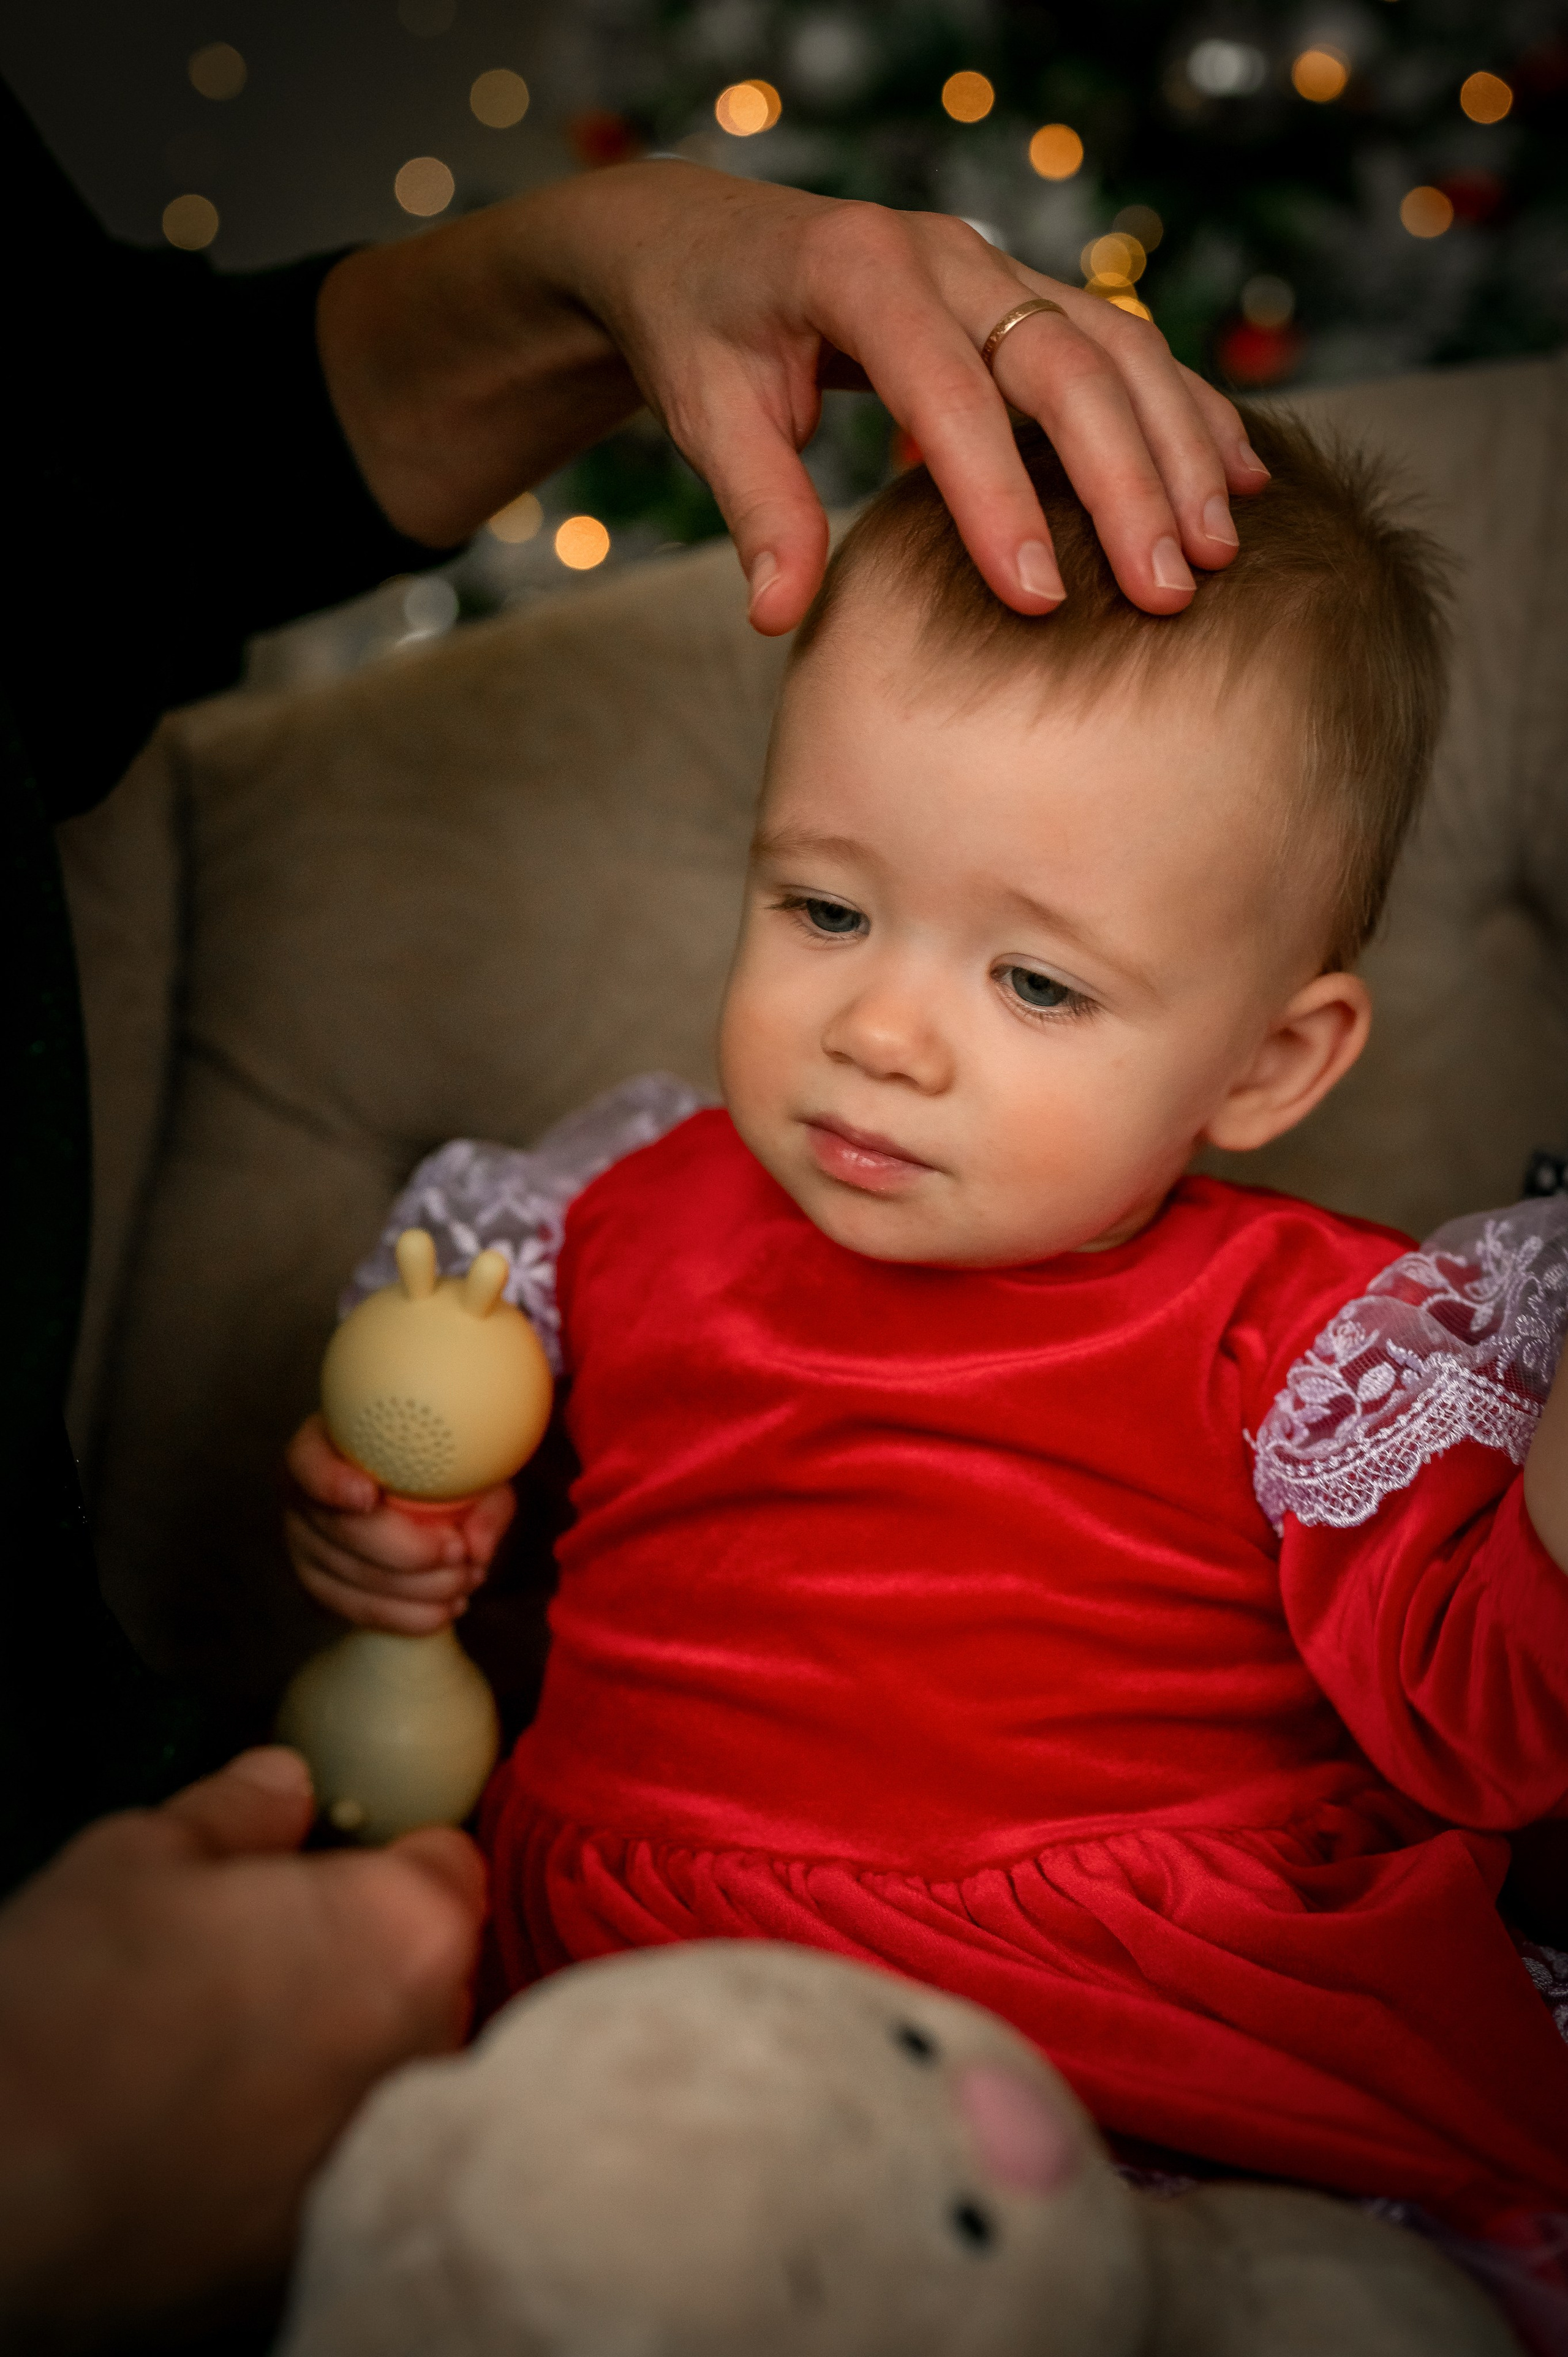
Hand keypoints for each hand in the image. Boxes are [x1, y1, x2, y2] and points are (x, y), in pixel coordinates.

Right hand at [0, 1748, 483, 2348]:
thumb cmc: (63, 2018)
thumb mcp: (135, 1862)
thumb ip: (236, 1816)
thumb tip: (278, 1788)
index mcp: (401, 1935)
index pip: (447, 1872)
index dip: (388, 1862)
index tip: (340, 1870)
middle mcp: (422, 2049)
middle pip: (424, 1978)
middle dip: (360, 1963)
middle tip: (261, 1961)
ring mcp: (380, 2155)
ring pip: (384, 2074)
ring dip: (334, 2057)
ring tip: (227, 2051)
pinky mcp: (323, 2241)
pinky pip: (338, 2162)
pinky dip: (300, 2143)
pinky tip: (218, 2128)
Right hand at [284, 1413, 515, 1634]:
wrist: (417, 1498)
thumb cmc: (437, 1470)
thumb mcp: (469, 1468)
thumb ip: (484, 1501)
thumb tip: (477, 1549)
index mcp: (323, 1448)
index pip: (308, 1464)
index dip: (332, 1482)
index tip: (369, 1496)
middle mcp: (303, 1498)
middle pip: (340, 1531)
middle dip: (407, 1552)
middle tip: (460, 1553)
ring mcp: (303, 1546)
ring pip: (349, 1579)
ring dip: (416, 1590)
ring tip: (467, 1581)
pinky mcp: (318, 1587)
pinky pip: (355, 1611)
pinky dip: (405, 1617)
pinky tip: (444, 1610)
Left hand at [317, 161, 1262, 633]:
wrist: (705, 241)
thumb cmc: (703, 331)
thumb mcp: (702, 411)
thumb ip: (752, 506)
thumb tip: (777, 615)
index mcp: (856, 272)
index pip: (945, 389)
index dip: (996, 495)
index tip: (1037, 598)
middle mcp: (944, 256)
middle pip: (1062, 360)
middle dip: (1124, 480)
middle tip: (1165, 588)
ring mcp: (995, 267)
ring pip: (1115, 346)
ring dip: (1175, 447)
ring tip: (1220, 549)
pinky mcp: (1026, 291)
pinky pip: (1124, 343)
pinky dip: (1183, 411)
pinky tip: (1238, 478)